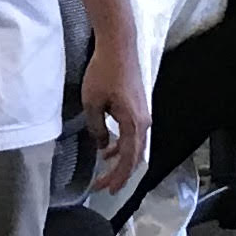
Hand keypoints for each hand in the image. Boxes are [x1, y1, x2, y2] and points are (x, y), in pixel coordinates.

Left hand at [77, 46, 148, 197]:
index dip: (118, 177)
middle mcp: (143, 122)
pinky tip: (107, 147)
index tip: (107, 189)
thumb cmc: (104, 72)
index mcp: (134, 123)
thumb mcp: (92, 103)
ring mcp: (143, 114)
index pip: (128, 159)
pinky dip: (122, 145)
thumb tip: (101, 144)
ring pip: (134, 147)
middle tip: (103, 186)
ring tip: (104, 171)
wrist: (119, 46)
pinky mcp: (138, 108)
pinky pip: (133, 134)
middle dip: (119, 174)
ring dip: (120, 160)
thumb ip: (96, 128)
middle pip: (134, 157)